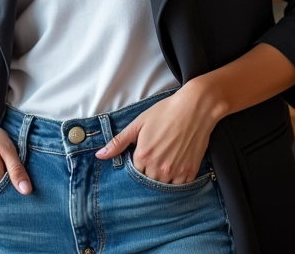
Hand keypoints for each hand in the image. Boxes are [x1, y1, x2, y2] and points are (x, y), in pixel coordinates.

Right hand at [0, 104, 31, 196]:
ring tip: (2, 170)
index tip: (21, 176)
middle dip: (10, 190)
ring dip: (1, 190)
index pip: (13, 196)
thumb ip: (17, 170)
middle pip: (2, 199)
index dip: (20, 187)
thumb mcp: (7, 148)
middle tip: (11, 170)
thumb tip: (27, 191)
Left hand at [94, 82, 218, 183]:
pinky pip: (179, 186)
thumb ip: (119, 141)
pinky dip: (176, 179)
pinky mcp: (190, 172)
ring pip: (163, 186)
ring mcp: (175, 171)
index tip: (143, 154)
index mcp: (143, 155)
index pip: (134, 172)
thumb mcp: (139, 123)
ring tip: (166, 159)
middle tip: (156, 155)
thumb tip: (99, 155)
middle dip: (149, 171)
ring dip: (162, 177)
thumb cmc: (165, 112)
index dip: (138, 163)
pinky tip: (177, 163)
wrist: (194, 108)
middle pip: (148, 180)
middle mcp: (158, 168)